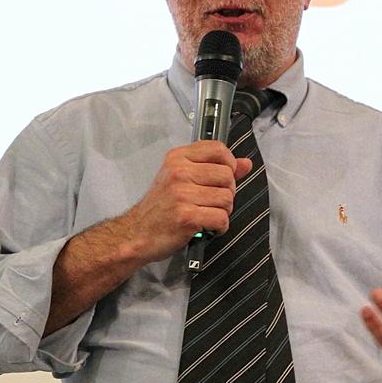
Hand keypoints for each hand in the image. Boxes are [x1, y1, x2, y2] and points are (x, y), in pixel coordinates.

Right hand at [119, 140, 251, 262]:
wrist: (136, 234)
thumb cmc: (160, 207)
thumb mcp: (181, 179)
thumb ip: (214, 168)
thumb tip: (245, 163)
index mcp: (177, 158)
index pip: (217, 149)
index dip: (229, 163)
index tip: (224, 176)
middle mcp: (179, 172)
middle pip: (227, 176)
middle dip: (227, 193)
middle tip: (211, 202)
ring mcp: (182, 194)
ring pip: (227, 199)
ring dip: (223, 212)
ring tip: (207, 215)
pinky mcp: (186, 216)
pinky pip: (221, 219)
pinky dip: (219, 227)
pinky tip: (207, 227)